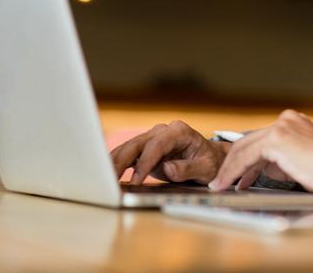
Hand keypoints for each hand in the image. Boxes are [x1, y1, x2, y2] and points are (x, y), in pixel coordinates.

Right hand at [110, 120, 229, 184]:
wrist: (212, 158)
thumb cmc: (210, 162)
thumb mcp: (206, 168)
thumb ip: (187, 169)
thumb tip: (167, 169)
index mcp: (179, 132)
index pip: (157, 145)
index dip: (145, 163)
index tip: (137, 180)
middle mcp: (163, 131)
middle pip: (137, 144)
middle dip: (122, 161)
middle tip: (109, 179)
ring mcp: (153, 138)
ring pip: (129, 148)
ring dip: (114, 162)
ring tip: (101, 178)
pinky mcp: (146, 149)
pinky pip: (129, 155)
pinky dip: (117, 163)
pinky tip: (106, 174)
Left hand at [209, 110, 312, 194]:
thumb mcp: (301, 161)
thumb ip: (281, 159)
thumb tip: (263, 168)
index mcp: (293, 122)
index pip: (259, 139)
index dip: (244, 159)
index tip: (236, 176)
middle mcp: (286, 120)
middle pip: (248, 141)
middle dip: (233, 164)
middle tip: (222, 182)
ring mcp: (281, 127)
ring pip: (244, 148)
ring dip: (229, 170)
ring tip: (221, 186)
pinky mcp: (276, 139)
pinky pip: (246, 157)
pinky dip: (233, 172)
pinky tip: (228, 183)